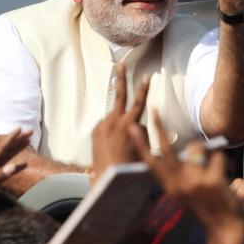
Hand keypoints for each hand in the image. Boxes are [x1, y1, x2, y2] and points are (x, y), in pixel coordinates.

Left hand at [91, 63, 150, 181]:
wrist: (108, 179)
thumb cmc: (132, 166)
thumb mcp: (144, 148)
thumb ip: (142, 132)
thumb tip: (138, 124)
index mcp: (129, 125)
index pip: (139, 103)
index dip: (144, 89)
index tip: (147, 76)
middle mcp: (114, 122)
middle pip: (119, 96)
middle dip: (120, 79)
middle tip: (120, 64)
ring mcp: (102, 126)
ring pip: (115, 114)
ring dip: (121, 120)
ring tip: (123, 133)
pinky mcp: (96, 132)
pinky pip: (108, 124)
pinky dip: (114, 129)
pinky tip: (116, 143)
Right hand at [130, 112, 243, 235]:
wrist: (226, 229)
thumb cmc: (209, 209)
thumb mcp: (188, 194)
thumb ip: (183, 175)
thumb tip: (188, 151)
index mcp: (171, 188)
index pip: (151, 163)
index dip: (141, 145)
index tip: (132, 129)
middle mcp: (178, 185)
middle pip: (166, 150)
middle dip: (159, 128)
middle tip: (154, 109)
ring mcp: (193, 182)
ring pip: (198, 148)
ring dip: (209, 153)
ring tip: (215, 171)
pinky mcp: (211, 180)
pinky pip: (218, 156)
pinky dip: (225, 163)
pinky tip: (225, 179)